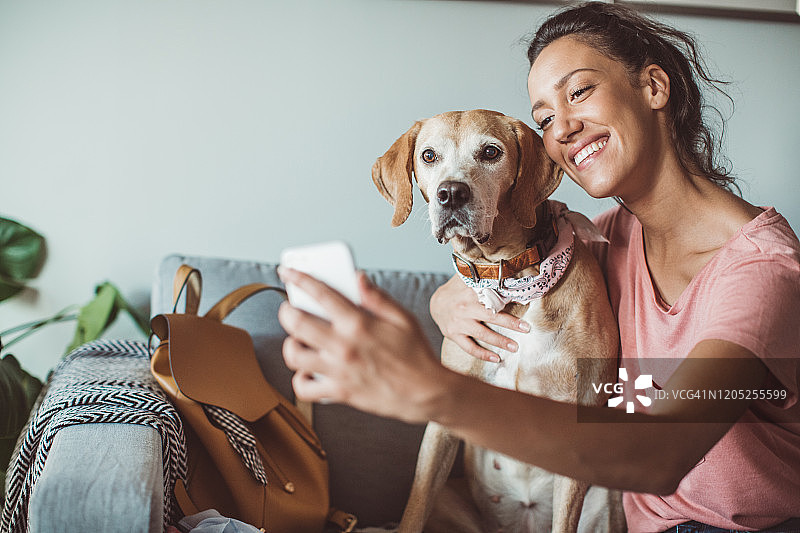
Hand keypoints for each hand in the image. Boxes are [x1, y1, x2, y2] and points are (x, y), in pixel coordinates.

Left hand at [277, 268, 450, 423]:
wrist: (426, 393)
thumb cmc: (416, 354)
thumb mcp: (402, 317)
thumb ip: (376, 297)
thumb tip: (357, 277)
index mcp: (358, 323)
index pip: (320, 293)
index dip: (299, 278)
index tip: (287, 271)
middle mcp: (343, 346)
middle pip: (296, 323)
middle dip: (286, 311)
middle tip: (289, 308)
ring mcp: (338, 371)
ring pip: (294, 355)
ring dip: (291, 344)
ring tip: (299, 340)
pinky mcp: (339, 392)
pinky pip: (304, 387)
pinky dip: (301, 379)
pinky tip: (308, 371)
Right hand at [429, 276, 530, 361]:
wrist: (435, 304)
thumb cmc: (457, 290)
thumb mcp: (467, 279)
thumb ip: (482, 276)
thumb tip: (505, 271)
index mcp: (470, 292)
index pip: (492, 296)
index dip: (508, 299)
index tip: (524, 302)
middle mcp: (464, 308)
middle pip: (491, 316)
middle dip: (510, 323)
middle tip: (526, 329)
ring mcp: (459, 323)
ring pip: (482, 334)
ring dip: (500, 341)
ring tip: (515, 347)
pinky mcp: (454, 335)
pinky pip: (470, 347)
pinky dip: (483, 354)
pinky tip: (497, 358)